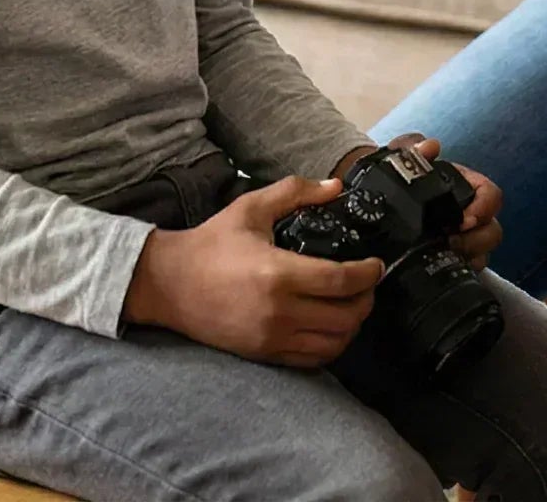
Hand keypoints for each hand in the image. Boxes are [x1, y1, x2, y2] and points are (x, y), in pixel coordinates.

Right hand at [120, 174, 383, 366]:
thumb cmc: (212, 242)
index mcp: (279, 273)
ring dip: (352, 326)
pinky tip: (330, 326)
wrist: (169, 283)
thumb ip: (296, 193)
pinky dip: (330, 346)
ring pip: (333, 344)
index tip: (377, 264)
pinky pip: (312, 360)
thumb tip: (336, 186)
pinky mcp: (263, 354)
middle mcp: (279, 311)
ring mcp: (271, 338)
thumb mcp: (251, 207)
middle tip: (368, 284)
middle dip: (367, 300)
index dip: (368, 274)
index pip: (341, 281)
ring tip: (353, 304)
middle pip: (345, 317)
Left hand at [384, 133, 504, 266]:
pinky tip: (437, 269)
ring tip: (442, 257)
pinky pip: (465, 270)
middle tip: (450, 242)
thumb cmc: (399, 179)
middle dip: (476, 241)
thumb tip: (430, 147)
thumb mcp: (402, 160)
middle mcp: (470, 214)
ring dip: (467, 257)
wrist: (380, 202)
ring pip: (483, 254)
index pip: (492, 195)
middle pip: (492, 231)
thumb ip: (413, 149)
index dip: (485, 208)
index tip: (465, 219)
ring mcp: (464, 239)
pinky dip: (455, 270)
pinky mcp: (453, 259)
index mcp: (466, 187)